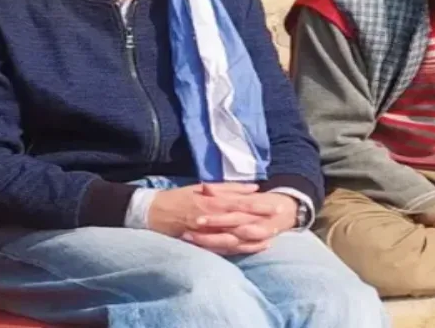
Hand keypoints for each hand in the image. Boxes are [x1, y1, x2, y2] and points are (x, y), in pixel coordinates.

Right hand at [147, 183, 292, 254]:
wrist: (154, 213)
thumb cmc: (180, 197)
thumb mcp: (203, 187)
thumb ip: (228, 188)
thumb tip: (253, 187)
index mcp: (212, 200)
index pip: (242, 203)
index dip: (260, 205)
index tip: (277, 205)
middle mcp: (212, 217)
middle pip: (242, 220)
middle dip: (262, 221)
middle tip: (280, 221)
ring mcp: (207, 232)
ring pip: (235, 236)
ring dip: (254, 237)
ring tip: (271, 237)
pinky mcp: (202, 243)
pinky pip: (224, 248)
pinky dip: (240, 248)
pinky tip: (254, 248)